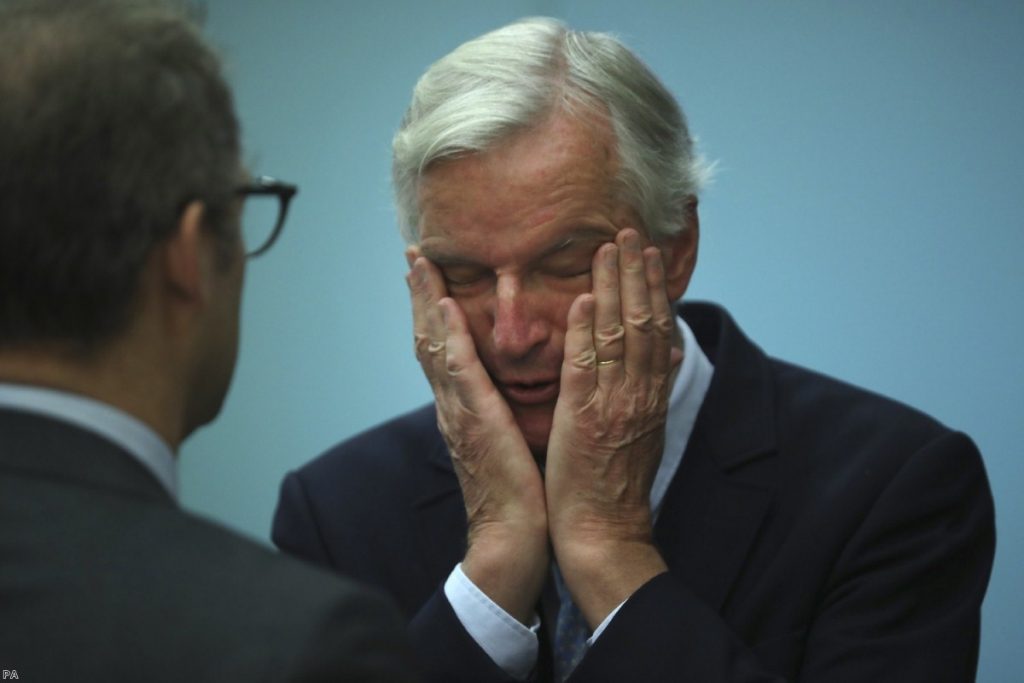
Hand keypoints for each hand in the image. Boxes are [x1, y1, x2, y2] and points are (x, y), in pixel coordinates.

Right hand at [406, 249, 548, 621]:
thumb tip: (509, 390)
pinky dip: (450, 336)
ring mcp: (458, 411)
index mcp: (461, 410)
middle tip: (413, 255)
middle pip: (428, 338)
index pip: (442, 350)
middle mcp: (451, 405)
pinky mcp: (475, 421)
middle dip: (421, 295)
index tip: (429, 276)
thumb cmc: (518, 497)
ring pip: (435, 345)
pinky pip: (460, 371)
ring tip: (420, 264)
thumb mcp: (507, 443)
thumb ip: (501, 413)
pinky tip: (447, 306)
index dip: (433, 311)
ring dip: (427, 301)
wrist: (510, 539)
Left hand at [544, 228, 680, 626]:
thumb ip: (651, 389)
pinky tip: (583, 300)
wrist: (604, 531)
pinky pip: (587, 367)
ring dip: (614, 288)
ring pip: (619, 335)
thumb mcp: (646, 432)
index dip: (653, 289)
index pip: (656, 330)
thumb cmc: (617, 485)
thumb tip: (665, 354)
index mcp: (650, 395)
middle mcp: (638, 394)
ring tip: (609, 248)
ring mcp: (614, 404)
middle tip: (629, 233)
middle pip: (642, 321)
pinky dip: (586, 331)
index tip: (647, 254)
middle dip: (636, 273)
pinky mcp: (584, 419)